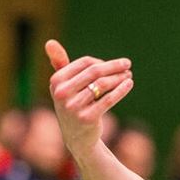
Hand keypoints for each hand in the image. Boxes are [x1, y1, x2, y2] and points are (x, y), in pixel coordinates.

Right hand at [45, 39, 133, 157]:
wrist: (77, 138)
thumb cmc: (73, 106)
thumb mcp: (64, 86)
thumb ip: (60, 64)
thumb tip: (50, 42)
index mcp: (56, 81)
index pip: (84, 63)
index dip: (102, 62)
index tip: (115, 65)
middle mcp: (62, 94)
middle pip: (94, 72)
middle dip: (114, 66)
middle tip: (128, 64)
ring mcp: (73, 107)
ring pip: (103, 85)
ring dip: (119, 78)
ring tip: (129, 75)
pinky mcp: (87, 118)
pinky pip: (108, 99)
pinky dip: (122, 90)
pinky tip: (129, 84)